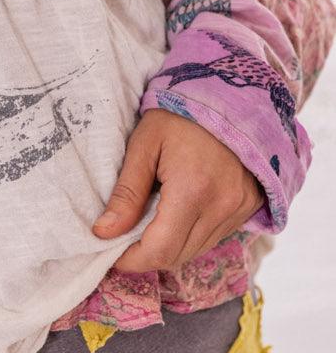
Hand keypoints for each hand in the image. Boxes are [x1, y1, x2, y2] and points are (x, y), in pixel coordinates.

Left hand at [93, 107, 264, 273]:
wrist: (230, 94)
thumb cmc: (180, 114)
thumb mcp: (144, 144)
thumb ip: (126, 192)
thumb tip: (103, 232)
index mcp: (193, 190)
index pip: (159, 250)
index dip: (131, 259)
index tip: (109, 251)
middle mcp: (222, 207)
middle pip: (177, 256)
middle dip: (146, 255)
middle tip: (123, 238)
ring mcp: (239, 209)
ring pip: (196, 250)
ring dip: (169, 247)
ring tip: (147, 223)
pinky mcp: (249, 207)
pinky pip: (213, 237)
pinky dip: (190, 236)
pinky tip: (175, 215)